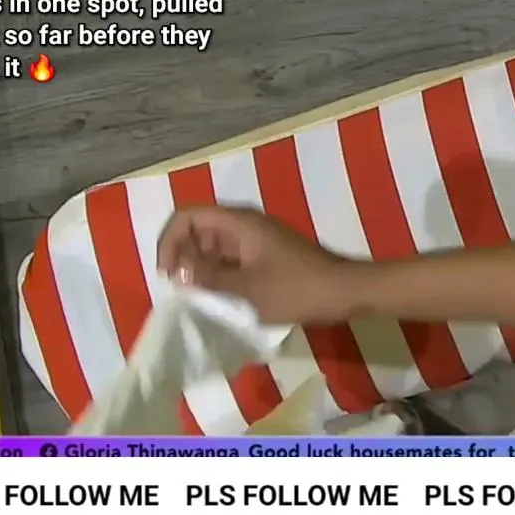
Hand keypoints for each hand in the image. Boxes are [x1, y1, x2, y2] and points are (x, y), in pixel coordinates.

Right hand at [156, 206, 368, 323]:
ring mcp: (258, 239)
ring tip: (196, 298)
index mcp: (239, 223)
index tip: (168, 275)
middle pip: (198, 229)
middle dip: (182, 256)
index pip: (187, 216)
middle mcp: (246, 224)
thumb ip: (209, 278)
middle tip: (180, 290)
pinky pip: (232, 258)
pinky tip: (218, 299)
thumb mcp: (247, 288)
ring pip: (215, 246)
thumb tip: (178, 273)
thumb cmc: (297, 289)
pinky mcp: (268, 256)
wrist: (345, 292)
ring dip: (200, 268)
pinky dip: (220, 274)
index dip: (169, 241)